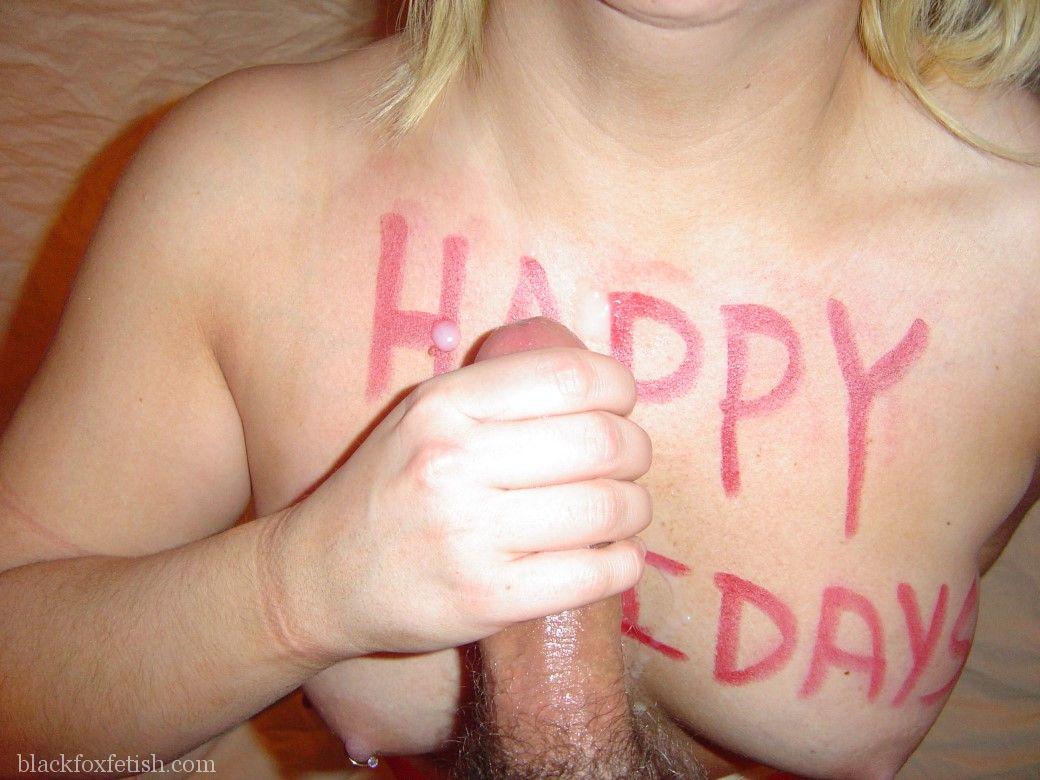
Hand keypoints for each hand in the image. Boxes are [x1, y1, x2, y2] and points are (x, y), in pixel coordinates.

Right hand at [263, 317, 650, 663]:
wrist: (320, 576)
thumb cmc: (388, 487)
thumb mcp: (422, 415)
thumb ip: (498, 392)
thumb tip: (598, 381)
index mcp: (444, 405)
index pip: (572, 376)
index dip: (620, 388)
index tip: (621, 405)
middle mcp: (455, 463)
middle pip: (603, 441)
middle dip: (638, 451)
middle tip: (631, 463)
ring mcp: (470, 536)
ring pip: (608, 509)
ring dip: (635, 509)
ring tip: (624, 511)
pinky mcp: (487, 599)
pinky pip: (594, 574)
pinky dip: (623, 564)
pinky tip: (614, 556)